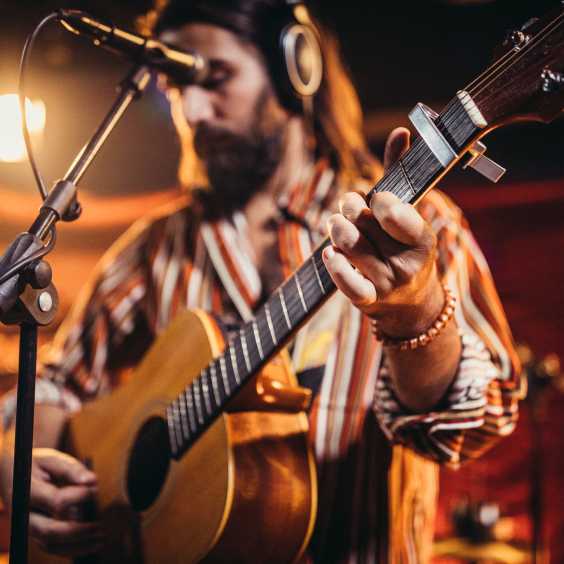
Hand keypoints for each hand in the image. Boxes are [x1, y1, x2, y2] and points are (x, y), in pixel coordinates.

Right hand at [1, 447, 105, 557]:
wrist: (11, 473)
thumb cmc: (34, 464)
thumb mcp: (49, 459)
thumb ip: (70, 468)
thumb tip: (92, 480)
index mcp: (25, 492)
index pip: (53, 500)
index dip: (77, 496)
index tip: (95, 489)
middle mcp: (24, 515)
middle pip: (49, 531)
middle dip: (78, 531)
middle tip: (101, 527)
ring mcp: (28, 527)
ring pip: (50, 545)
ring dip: (78, 545)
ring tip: (102, 540)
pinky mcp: (36, 532)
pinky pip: (52, 546)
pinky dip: (72, 548)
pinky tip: (92, 543)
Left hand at [323, 127, 443, 336]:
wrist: (411, 306)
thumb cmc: (404, 249)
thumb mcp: (410, 216)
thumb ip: (401, 174)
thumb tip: (400, 131)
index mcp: (423, 239)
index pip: (393, 212)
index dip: (376, 199)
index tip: (373, 199)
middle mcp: (407, 263)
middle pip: (364, 225)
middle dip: (349, 209)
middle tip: (346, 206)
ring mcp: (388, 284)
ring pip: (350, 246)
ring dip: (336, 229)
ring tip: (335, 224)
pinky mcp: (368, 301)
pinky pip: (347, 283)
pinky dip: (335, 266)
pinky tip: (330, 254)